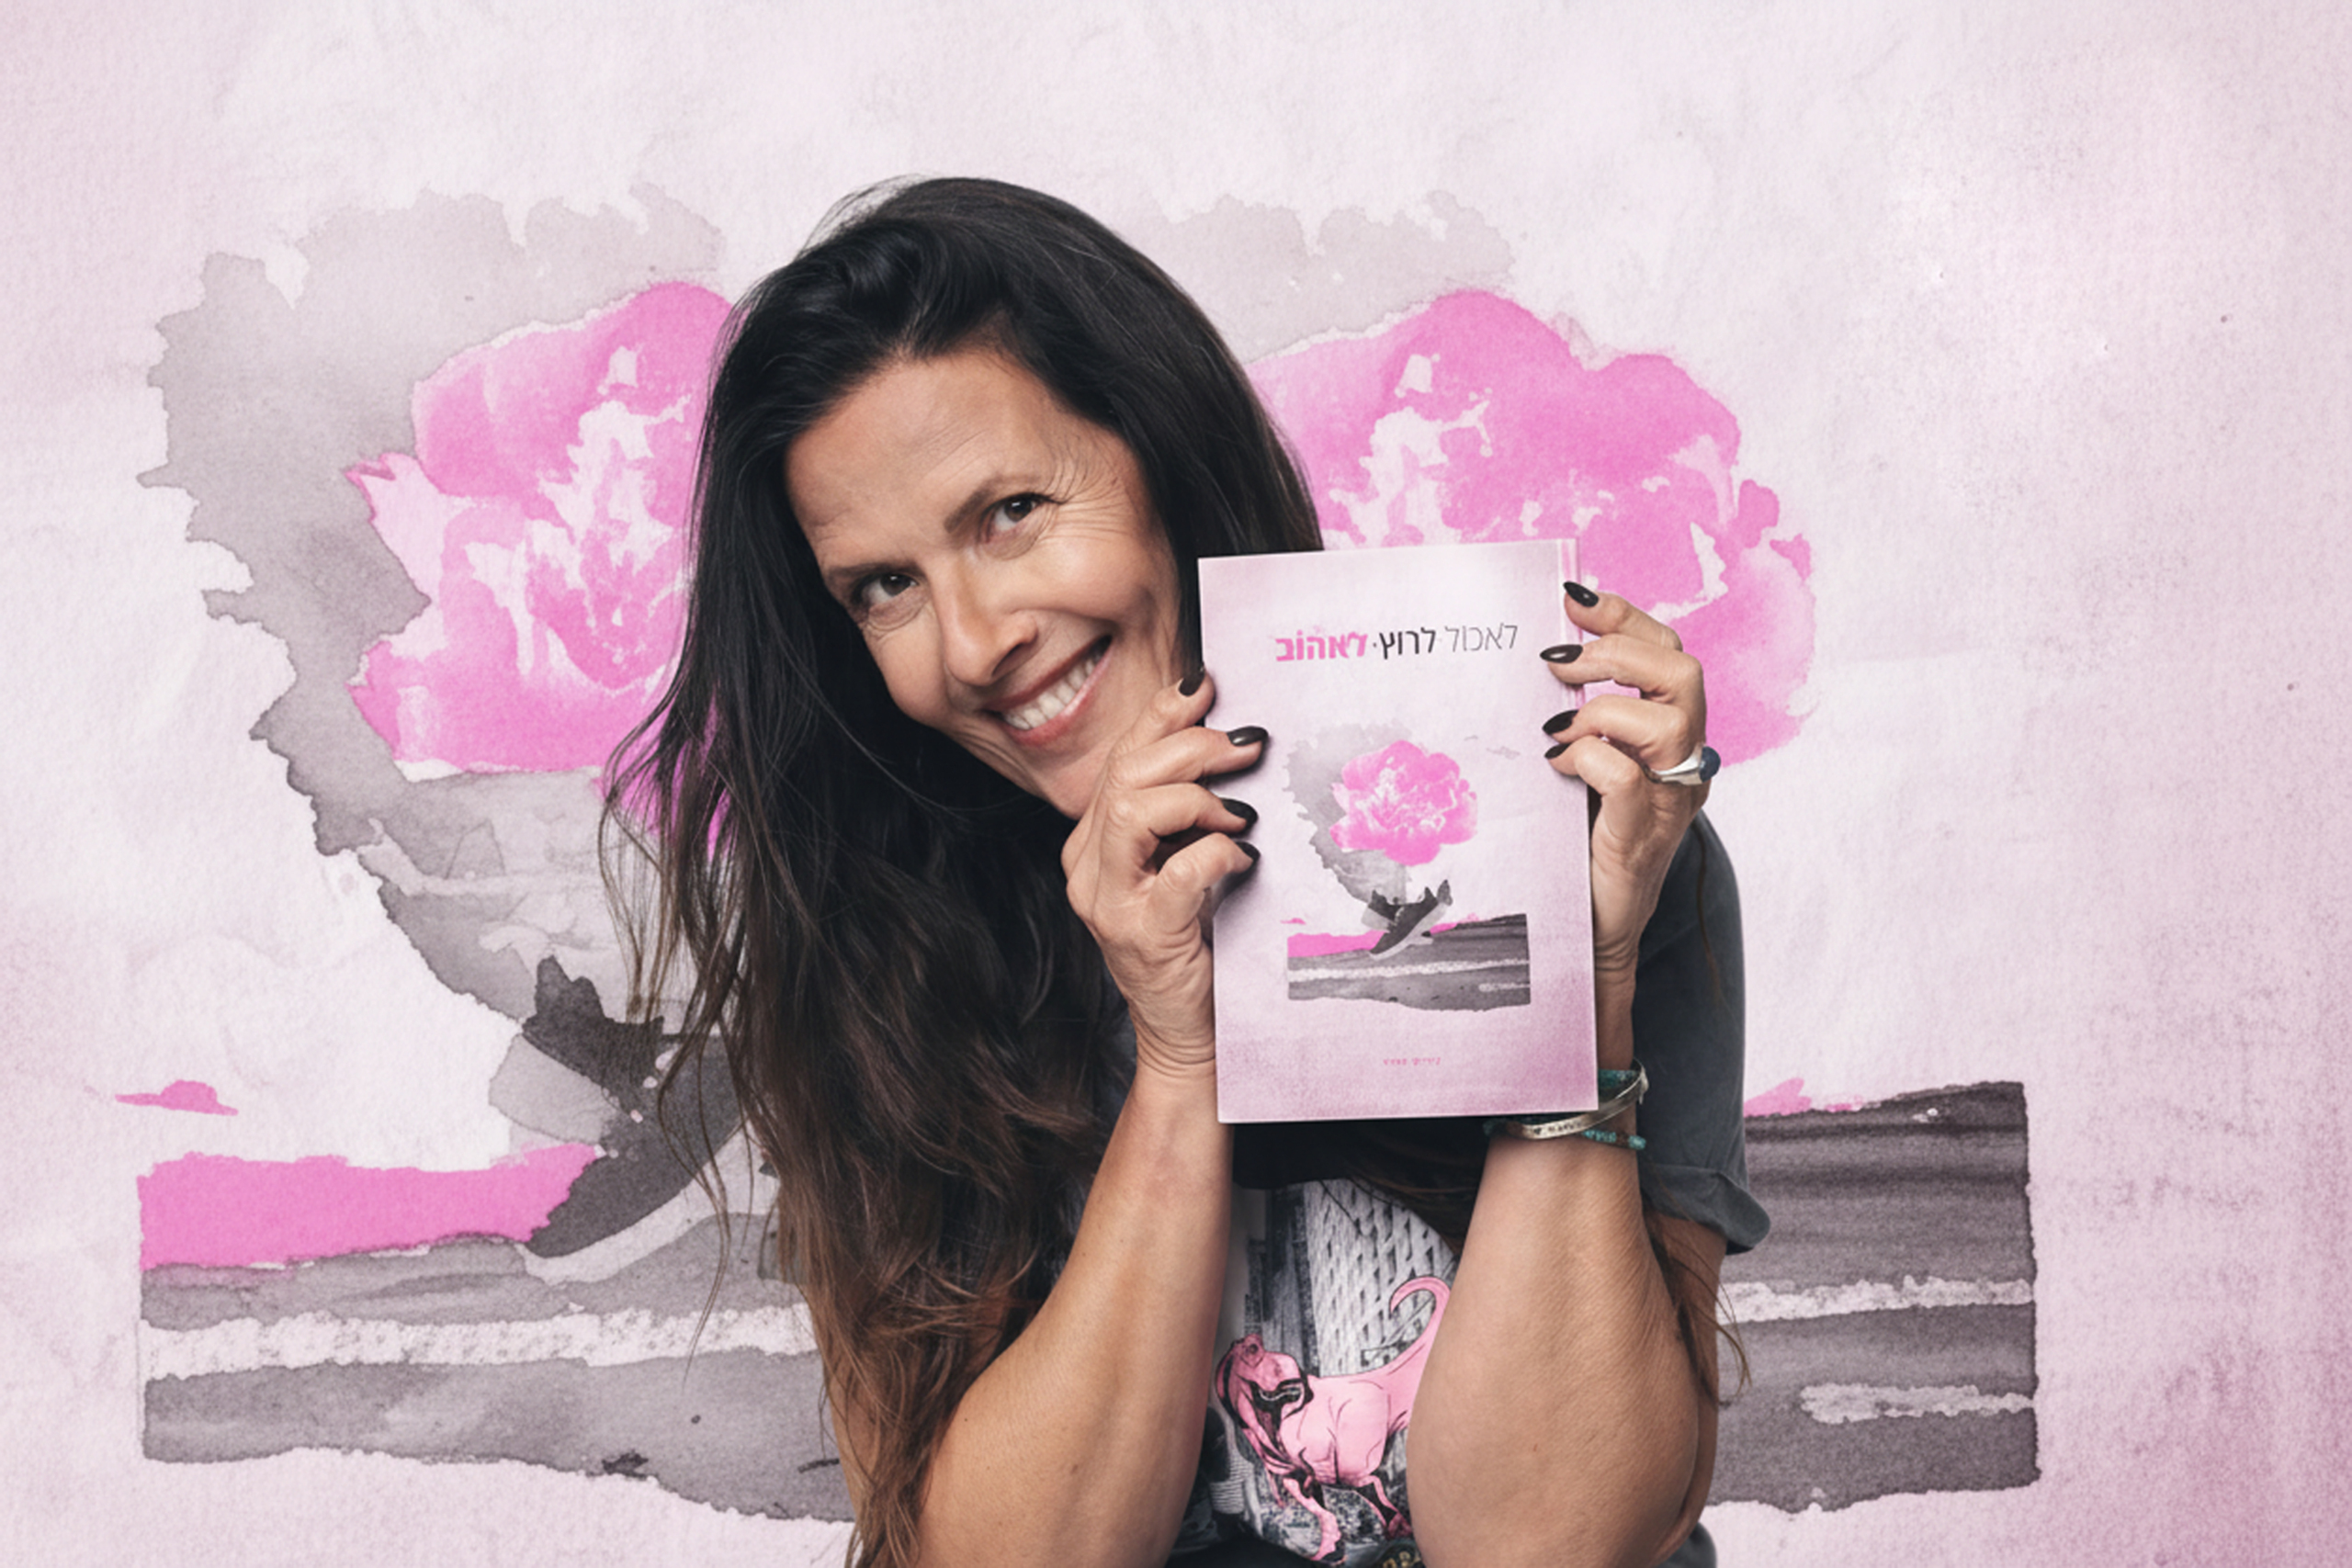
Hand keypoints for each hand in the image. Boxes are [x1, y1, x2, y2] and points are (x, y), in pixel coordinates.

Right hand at [1060, 673, 1261, 1078]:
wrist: (1190, 1035)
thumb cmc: (1199, 944)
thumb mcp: (1189, 863)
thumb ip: (1193, 810)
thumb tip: (1234, 736)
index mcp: (1095, 842)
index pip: (1121, 757)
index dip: (1162, 713)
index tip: (1209, 684)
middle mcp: (1088, 867)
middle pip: (1125, 773)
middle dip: (1191, 745)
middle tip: (1249, 744)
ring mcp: (1108, 903)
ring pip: (1132, 810)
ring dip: (1198, 795)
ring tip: (1242, 810)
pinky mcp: (1142, 935)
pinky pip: (1176, 872)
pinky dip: (1216, 853)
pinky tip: (1244, 858)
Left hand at [1540, 588, 1709, 981]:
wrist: (1590, 927)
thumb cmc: (1581, 840)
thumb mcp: (1581, 762)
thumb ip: (1577, 714)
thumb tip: (1539, 657)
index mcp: (1671, 736)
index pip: (1669, 653)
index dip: (1625, 617)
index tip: (1572, 598)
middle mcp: (1683, 763)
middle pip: (1683, 672)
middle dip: (1617, 651)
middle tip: (1557, 664)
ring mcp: (1668, 800)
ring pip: (1669, 719)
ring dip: (1603, 707)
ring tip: (1558, 727)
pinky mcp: (1641, 835)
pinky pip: (1628, 777)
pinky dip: (1588, 757)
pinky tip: (1557, 766)